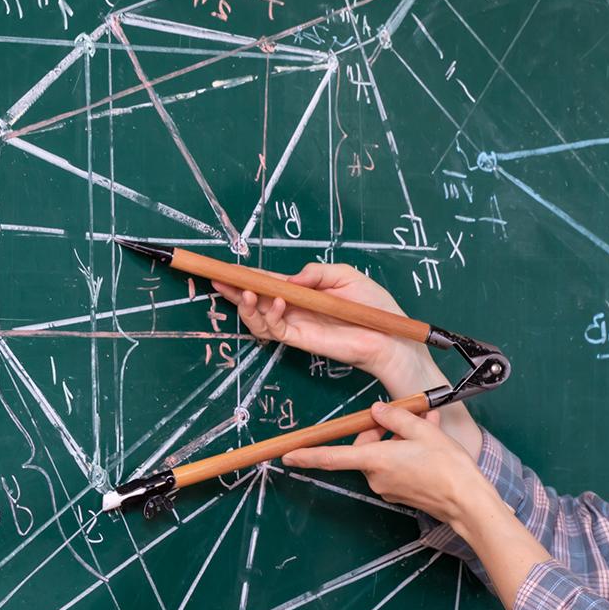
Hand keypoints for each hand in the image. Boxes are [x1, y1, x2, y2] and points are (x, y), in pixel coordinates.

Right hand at [211, 262, 430, 384]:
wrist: (390, 335)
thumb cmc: (373, 305)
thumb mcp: (345, 275)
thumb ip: (316, 272)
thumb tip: (288, 279)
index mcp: (303, 292)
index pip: (268, 283)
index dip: (247, 276)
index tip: (226, 269)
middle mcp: (294, 309)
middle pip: (255, 301)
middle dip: (235, 291)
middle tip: (218, 281)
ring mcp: (296, 325)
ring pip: (259, 320)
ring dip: (247, 306)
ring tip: (246, 293)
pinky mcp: (303, 340)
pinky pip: (277, 330)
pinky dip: (269, 316)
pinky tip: (276, 302)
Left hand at [282, 401, 490, 525]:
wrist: (467, 501)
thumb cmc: (447, 467)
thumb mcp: (423, 430)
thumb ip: (396, 417)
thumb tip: (376, 411)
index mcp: (376, 459)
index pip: (332, 457)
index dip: (308, 456)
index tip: (288, 457)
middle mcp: (376, 477)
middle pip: (364, 448)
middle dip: (381, 431)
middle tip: (407, 419)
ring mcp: (387, 488)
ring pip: (382, 456)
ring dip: (397, 441)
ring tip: (426, 430)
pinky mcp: (399, 494)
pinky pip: (394, 468)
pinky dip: (405, 455)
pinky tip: (428, 448)